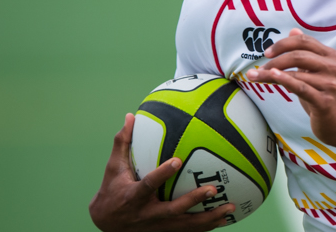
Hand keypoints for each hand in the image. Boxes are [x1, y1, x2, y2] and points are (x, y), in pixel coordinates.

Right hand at [88, 113, 236, 231]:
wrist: (107, 224)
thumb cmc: (111, 191)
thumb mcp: (113, 168)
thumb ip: (123, 143)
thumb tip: (130, 116)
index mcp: (134, 196)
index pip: (148, 185)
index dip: (162, 174)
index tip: (177, 160)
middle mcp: (147, 214)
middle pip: (173, 210)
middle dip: (193, 200)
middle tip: (213, 189)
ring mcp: (158, 225)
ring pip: (185, 225)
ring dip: (208, 218)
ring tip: (229, 208)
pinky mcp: (165, 231)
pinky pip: (189, 231)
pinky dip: (207, 226)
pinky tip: (225, 219)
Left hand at [246, 29, 335, 145]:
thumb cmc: (323, 97)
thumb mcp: (314, 72)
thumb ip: (305, 52)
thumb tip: (293, 31)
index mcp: (330, 56)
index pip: (304, 41)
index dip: (283, 44)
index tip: (267, 53)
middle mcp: (333, 67)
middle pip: (299, 55)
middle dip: (275, 60)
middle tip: (259, 68)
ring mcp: (330, 84)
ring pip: (295, 73)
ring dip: (271, 74)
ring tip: (255, 76)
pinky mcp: (324, 101)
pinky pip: (300, 87)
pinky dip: (285, 80)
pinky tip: (272, 77)